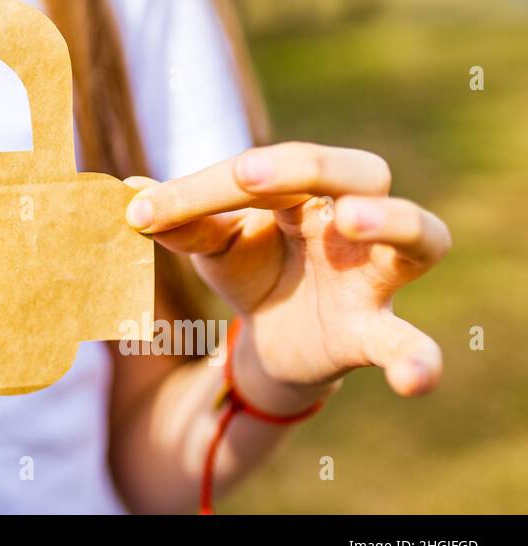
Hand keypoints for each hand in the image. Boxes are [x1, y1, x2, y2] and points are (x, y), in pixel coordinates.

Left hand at [124, 142, 450, 409]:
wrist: (272, 343)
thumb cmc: (250, 270)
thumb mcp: (210, 247)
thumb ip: (179, 222)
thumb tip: (126, 192)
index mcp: (306, 191)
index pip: (267, 170)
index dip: (203, 187)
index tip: (143, 212)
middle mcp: (351, 221)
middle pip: (362, 171)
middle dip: (309, 167)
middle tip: (247, 178)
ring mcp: (372, 276)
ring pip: (420, 236)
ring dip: (391, 221)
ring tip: (351, 221)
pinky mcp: (374, 333)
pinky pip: (410, 343)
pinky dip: (418, 359)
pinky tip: (414, 379)